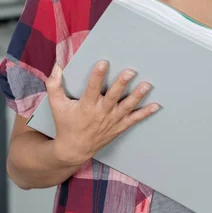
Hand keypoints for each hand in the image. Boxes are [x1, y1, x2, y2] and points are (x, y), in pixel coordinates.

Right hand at [46, 61, 160, 165]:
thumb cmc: (65, 124)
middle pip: (113, 96)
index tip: (104, 62)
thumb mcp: (56, 105)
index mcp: (86, 106)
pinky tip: (156, 106)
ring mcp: (111, 120)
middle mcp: (100, 112)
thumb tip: (57, 67)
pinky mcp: (119, 126)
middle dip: (122, 84)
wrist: (74, 150)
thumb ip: (54, 85)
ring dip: (137, 96)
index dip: (97, 76)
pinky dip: (145, 113)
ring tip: (147, 85)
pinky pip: (134, 119)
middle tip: (130, 71)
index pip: (92, 88)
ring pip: (126, 107)